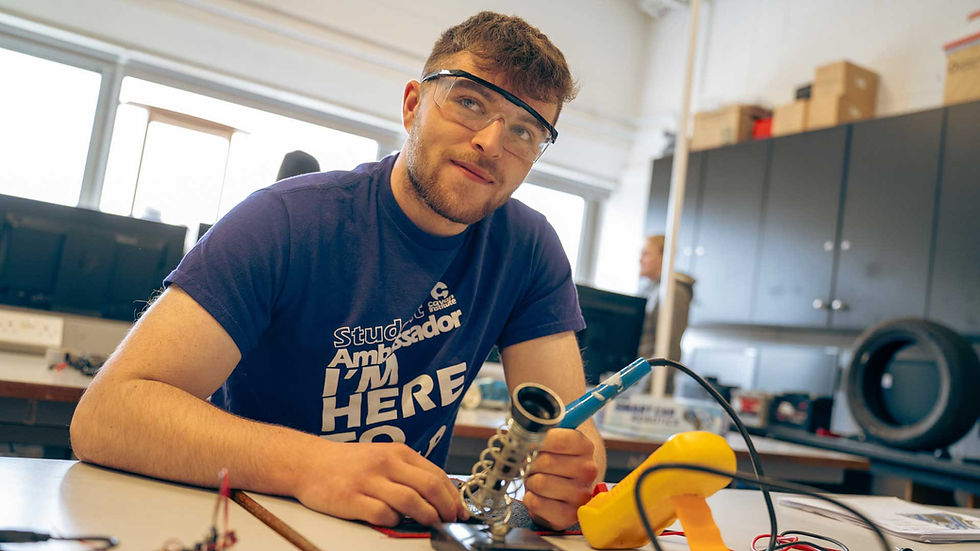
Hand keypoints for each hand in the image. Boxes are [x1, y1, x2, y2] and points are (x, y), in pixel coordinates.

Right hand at [292, 441, 468, 525]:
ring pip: (410, 500)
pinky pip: (382, 514)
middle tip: (451, 520)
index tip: (460, 510)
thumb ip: (408, 471)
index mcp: (397, 452)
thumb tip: (440, 495)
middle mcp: (385, 463)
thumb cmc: (349, 463)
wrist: (308, 462)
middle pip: (428, 486)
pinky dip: (394, 520)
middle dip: (446, 507)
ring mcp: (368, 480)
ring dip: (426, 515)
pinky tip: (394, 521)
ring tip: (431, 523)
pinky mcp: (351, 499)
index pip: (436, 474)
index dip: (453, 495)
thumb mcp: (383, 457)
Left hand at [523, 428, 598, 529]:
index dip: (536, 441)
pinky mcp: (568, 515)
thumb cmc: (556, 459)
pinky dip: (530, 498)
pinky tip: (538, 495)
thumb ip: (537, 433)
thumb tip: (513, 437)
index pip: (555, 440)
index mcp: (585, 446)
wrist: (569, 483)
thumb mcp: (551, 439)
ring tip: (537, 480)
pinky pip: (536, 503)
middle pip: (545, 462)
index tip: (533, 444)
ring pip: (540, 483)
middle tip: (534, 465)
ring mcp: (581, 495)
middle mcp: (588, 470)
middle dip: (531, 463)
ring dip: (531, 481)